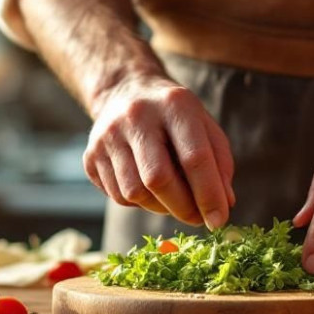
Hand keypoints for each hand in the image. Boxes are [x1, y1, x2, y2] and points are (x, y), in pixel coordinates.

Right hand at [84, 73, 235, 228]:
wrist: (126, 93)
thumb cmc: (174, 117)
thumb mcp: (204, 127)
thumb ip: (219, 164)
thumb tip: (223, 205)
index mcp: (173, 104)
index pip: (194, 157)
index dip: (209, 195)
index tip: (219, 221)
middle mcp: (136, 116)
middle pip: (159, 179)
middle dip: (183, 208)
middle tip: (198, 219)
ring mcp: (107, 136)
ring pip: (135, 193)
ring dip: (161, 208)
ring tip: (174, 200)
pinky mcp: (90, 155)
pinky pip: (118, 196)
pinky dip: (140, 203)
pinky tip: (149, 190)